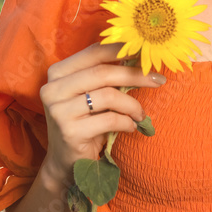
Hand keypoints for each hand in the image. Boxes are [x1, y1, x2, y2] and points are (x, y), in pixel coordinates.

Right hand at [38, 42, 165, 182]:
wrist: (66, 162)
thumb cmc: (85, 122)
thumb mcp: (91, 93)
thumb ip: (105, 74)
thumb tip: (138, 53)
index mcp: (58, 72)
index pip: (94, 52)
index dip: (122, 49)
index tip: (146, 52)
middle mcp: (53, 88)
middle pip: (103, 72)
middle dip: (135, 74)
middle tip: (158, 80)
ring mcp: (59, 110)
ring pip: (108, 96)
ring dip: (132, 105)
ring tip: (141, 114)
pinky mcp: (70, 132)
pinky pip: (110, 119)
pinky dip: (127, 122)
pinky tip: (130, 127)